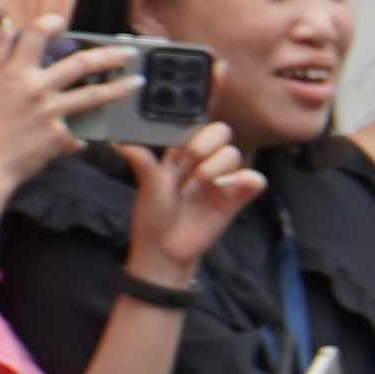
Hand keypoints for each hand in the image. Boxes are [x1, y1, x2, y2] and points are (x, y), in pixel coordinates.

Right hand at [0, 36, 133, 191]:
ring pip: (93, 95)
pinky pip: (80, 131)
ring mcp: (51, 113)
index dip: (50, 23)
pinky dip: (84, 132)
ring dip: (119, 88)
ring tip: (137, 83)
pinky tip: (96, 134)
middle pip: (80, 64)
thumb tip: (10, 25)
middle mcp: (36, 88)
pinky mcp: (60, 137)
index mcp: (14, 72)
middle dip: (108, 55)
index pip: (35, 36)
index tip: (62, 21)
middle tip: (128, 51)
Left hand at [121, 125, 264, 278]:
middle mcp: (204, 162)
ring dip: (217, 166)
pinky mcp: (235, 198)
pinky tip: (224, 188)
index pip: (196, 124)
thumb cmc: (153, 215)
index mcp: (181, 152)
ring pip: (234, 153)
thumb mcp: (147, 185)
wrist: (165, 249)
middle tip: (190, 163)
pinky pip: (255, 180)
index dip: (191, 130)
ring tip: (201, 184)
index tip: (178, 148)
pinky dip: (245, 180)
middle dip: (206, 143)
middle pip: (221, 132)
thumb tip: (118, 142)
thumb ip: (141, 161)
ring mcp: (221, 179)